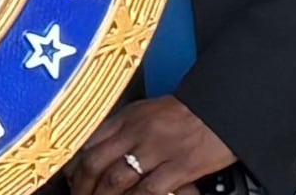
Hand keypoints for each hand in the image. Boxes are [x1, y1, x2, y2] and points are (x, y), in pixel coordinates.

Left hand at [66, 97, 233, 194]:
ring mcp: (157, 149)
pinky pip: (148, 189)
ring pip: (116, 179)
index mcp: (128, 116)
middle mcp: (137, 131)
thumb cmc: (188, 112)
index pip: (89, 140)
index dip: (76, 164)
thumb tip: (98, 148)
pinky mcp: (179, 166)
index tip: (72, 178)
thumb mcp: (148, 111)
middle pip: (96, 162)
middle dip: (83, 185)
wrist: (223, 108)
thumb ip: (123, 128)